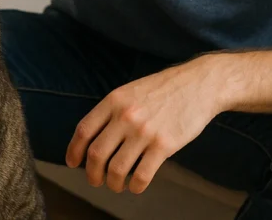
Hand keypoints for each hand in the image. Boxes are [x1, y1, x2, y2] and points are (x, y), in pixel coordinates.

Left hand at [65, 57, 220, 193]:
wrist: (199, 84)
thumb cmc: (165, 89)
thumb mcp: (131, 91)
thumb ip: (113, 111)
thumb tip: (94, 138)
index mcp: (114, 100)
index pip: (84, 131)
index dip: (74, 151)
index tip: (72, 163)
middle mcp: (126, 116)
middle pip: (96, 154)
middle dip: (92, 174)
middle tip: (95, 180)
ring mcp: (144, 131)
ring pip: (116, 169)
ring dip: (112, 184)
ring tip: (116, 185)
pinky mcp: (164, 145)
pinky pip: (142, 176)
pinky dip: (135, 187)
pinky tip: (136, 186)